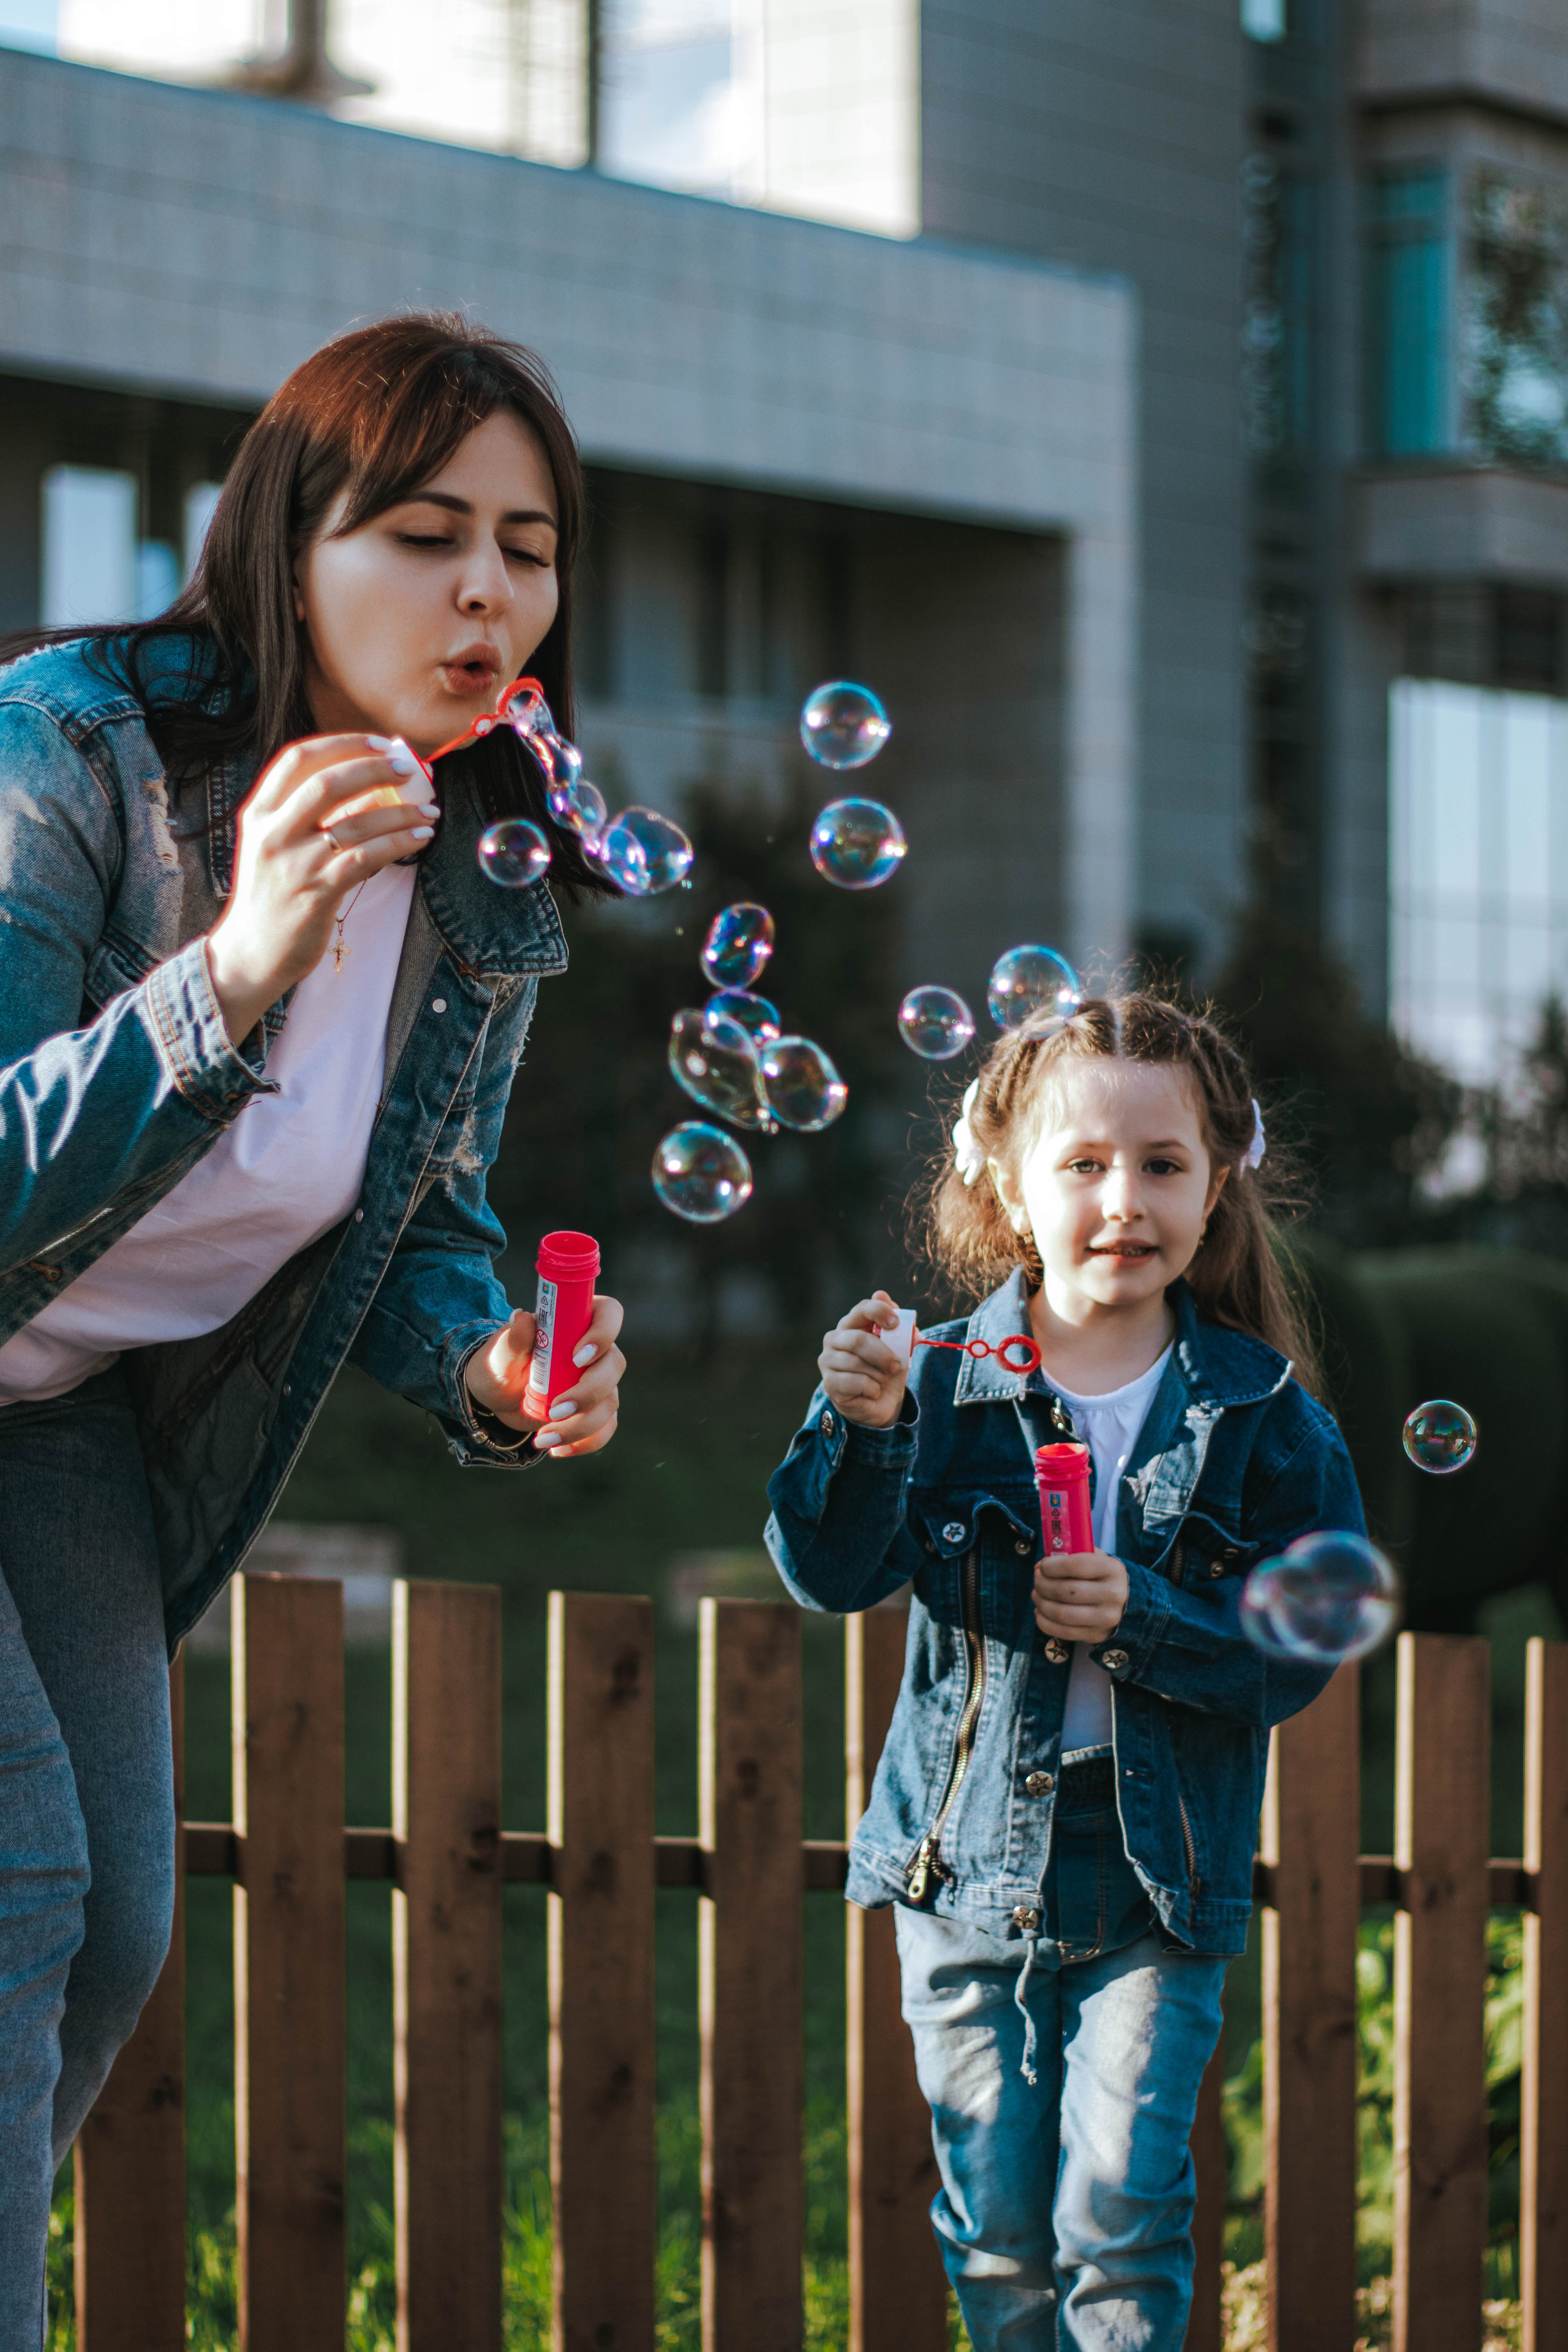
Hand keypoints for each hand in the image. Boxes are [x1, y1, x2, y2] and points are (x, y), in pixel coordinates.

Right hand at [206, 733, 439, 1044]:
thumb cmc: (273, 896)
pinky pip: (367, 858)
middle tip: (411, 770)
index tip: (379, 742)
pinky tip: (420, 838)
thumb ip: (307, 814)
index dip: (342, 743)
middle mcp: (273, 832)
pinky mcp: (317, 892)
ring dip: (401, 812)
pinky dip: (399, 843)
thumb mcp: (275, 846)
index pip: (298, 759)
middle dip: (375, 769)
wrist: (251, 953)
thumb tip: (370, 784)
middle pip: (328, 782)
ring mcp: (294, 862)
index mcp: (259, 813)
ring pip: (355, 822)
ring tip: (430, 812)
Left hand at [463, 1293, 624, 1459]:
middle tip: (555, 1409)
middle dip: (589, 1392)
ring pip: (609, 1402)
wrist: (497, 1397)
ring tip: (543, 1437)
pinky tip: (557, 1450)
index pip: (609, 1314)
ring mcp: (599, 1382)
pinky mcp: (595, 1410)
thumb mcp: (498, 1355)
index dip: (603, 1334)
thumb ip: (512, 1339)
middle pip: (614, 1365)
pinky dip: (585, 1443)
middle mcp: (596, 1350)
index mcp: (577, 1321)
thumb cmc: (499, 1366)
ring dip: (580, 1425)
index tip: (577, 1358)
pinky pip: (605, 1428)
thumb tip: (522, 1318)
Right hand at [819, 1290, 907, 1428]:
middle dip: (883, 1354)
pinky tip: (873, 1391)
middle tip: (897, 1365)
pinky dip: (872, 1389)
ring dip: (879, 1375)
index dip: (879, 1312)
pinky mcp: (829, 1383)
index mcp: (850, 1324)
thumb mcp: (898, 1347)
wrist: (881, 1402)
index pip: (861, 1310)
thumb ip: (894, 1323)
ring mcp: (827, 1361)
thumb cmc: (886, 1369)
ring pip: (857, 1363)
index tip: (895, 1323)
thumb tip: (880, 1294)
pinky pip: (855, 1382)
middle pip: (858, 1340)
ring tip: (882, 1380)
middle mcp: (833, 1339)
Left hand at [1032, 1548, 1128, 1644]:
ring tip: (1036, 1595)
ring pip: (1061, 1613)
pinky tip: (1040, 1612)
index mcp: (1112, 1570)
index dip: (1050, 1566)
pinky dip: (1044, 1621)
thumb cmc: (1101, 1576)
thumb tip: (1041, 1566)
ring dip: (1041, 1603)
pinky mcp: (1096, 1634)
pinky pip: (1062, 1631)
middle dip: (1042, 1584)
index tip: (1041, 1566)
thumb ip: (1071, 1555)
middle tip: (1037, 1579)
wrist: (1125, 1602)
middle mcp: (1112, 1594)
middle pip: (1064, 1591)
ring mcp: (1105, 1618)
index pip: (1073, 1566)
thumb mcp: (1095, 1558)